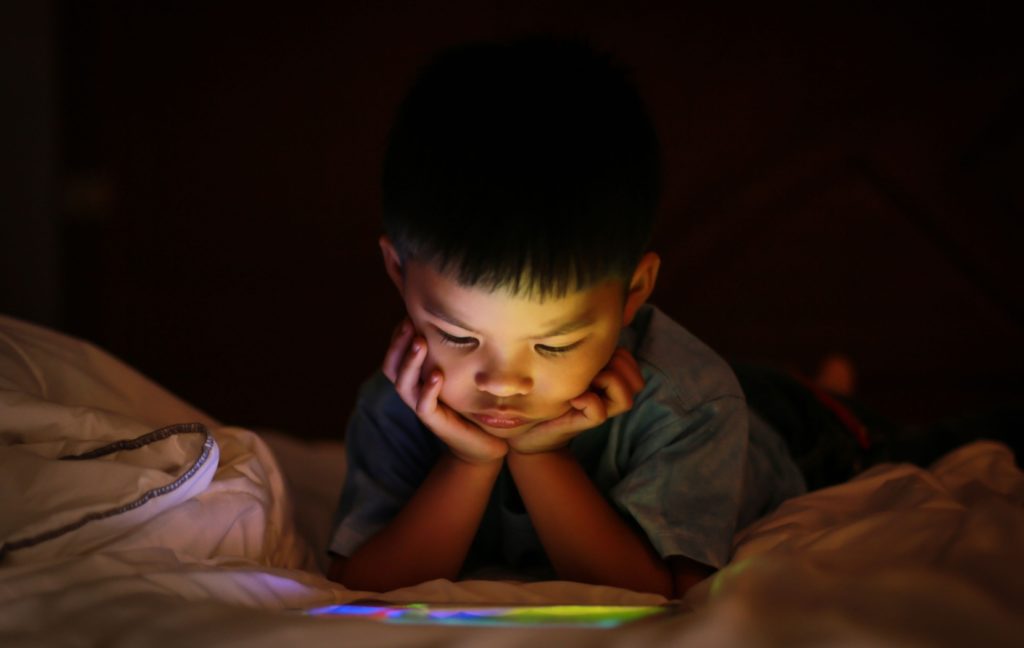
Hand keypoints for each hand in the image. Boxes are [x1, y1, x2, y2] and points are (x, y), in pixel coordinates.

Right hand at [383, 319, 507, 463]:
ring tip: (420, 341)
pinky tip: (437, 375)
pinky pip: (424, 406)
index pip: (396, 355)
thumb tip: (457, 318)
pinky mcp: (435, 422)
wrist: (484, 442)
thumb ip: (452, 353)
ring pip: (403, 385)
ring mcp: (422, 408)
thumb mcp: (460, 374)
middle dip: (398, 344)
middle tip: (408, 322)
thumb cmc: (470, 405)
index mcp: (416, 380)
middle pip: (392, 367)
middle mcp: (414, 393)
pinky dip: (428, 390)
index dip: (397, 336)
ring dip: (410, 361)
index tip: (408, 314)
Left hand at [508, 347, 644, 454]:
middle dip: (618, 367)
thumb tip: (595, 332)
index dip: (620, 355)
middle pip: (636, 383)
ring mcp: (597, 410)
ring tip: (584, 382)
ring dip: (608, 384)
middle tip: (590, 367)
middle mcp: (606, 395)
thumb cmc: (539, 388)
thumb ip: (578, 350)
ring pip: (626, 400)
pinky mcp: (583, 424)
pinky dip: (588, 402)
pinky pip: (599, 412)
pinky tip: (571, 399)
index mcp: (604, 377)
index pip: (632, 365)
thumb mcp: (560, 361)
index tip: (592, 352)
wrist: (523, 423)